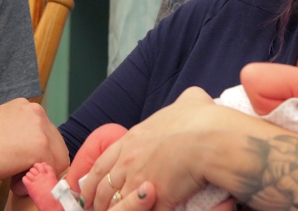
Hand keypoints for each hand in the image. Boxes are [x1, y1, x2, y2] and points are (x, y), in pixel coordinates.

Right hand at [0, 98, 68, 185]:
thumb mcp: (1, 129)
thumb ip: (19, 135)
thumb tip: (31, 154)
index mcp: (26, 107)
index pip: (47, 135)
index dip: (35, 155)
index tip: (17, 164)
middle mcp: (36, 112)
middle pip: (55, 146)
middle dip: (39, 163)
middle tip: (15, 173)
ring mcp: (40, 127)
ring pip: (56, 159)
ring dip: (36, 172)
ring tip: (12, 176)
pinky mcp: (40, 146)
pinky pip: (50, 171)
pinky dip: (32, 182)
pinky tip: (12, 181)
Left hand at [78, 87, 223, 210]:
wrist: (210, 138)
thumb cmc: (201, 119)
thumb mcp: (190, 100)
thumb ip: (185, 100)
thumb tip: (192, 98)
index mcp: (133, 138)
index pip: (102, 161)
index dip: (92, 177)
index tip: (87, 187)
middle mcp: (129, 161)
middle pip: (103, 186)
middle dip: (95, 200)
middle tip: (92, 207)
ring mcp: (138, 182)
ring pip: (115, 203)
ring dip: (112, 210)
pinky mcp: (153, 199)